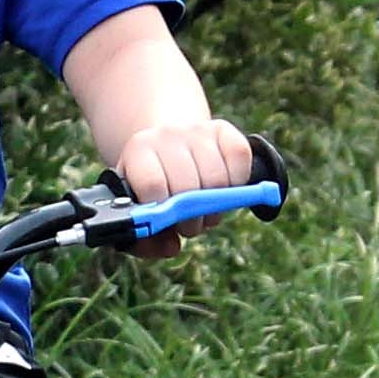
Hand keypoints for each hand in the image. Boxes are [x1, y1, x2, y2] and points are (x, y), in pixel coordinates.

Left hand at [112, 118, 251, 256]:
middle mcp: (166, 135)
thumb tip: (172, 248)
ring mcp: (196, 130)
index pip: (153, 184)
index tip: (168, 222)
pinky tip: (226, 186)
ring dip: (216, 206)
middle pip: (189, 186)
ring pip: (218, 179)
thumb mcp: (138, 209)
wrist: (166, 143)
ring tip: (205, 209)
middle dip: (192, 217)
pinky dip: (239, 181)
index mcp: (138, 152)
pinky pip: (240, 157)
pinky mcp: (223, 129)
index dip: (164, 211)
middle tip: (189, 224)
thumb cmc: (152, 186)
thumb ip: (145, 239)